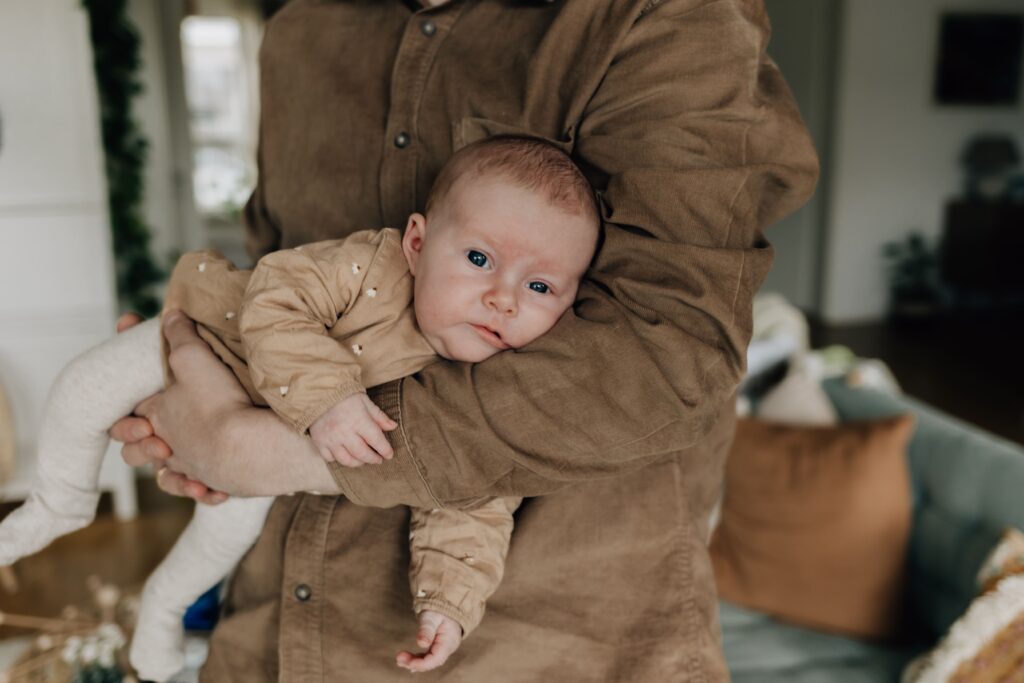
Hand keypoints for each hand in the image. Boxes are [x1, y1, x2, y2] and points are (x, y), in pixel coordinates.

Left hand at [108, 313, 226, 503]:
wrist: (251, 449)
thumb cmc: (219, 404)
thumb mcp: (194, 358)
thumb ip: (180, 336)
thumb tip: (171, 314)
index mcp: (155, 415)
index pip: (126, 405)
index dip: (127, 390)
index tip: (139, 386)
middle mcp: (167, 446)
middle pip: (136, 446)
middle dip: (141, 436)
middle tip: (155, 427)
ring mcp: (190, 468)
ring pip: (165, 472)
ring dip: (170, 466)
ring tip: (180, 454)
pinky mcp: (217, 484)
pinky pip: (198, 489)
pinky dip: (200, 486)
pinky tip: (207, 481)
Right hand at [308, 394, 396, 466]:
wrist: (319, 392)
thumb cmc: (345, 396)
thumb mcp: (365, 402)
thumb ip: (379, 416)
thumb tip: (393, 427)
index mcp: (359, 420)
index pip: (376, 440)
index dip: (385, 450)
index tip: (389, 454)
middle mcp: (344, 432)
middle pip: (362, 453)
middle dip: (373, 459)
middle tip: (379, 459)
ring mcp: (330, 438)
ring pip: (346, 460)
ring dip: (358, 463)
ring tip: (363, 460)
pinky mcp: (319, 442)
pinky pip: (330, 458)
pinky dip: (339, 460)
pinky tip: (345, 455)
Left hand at [395, 610, 462, 672]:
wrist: (446, 604)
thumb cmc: (438, 609)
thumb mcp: (432, 617)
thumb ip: (427, 629)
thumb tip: (422, 644)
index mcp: (449, 641)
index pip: (436, 658)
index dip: (422, 664)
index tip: (409, 664)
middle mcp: (448, 648)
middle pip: (432, 662)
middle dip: (415, 663)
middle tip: (399, 659)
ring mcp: (443, 649)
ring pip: (429, 661)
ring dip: (414, 662)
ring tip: (399, 660)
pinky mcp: (437, 648)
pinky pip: (428, 657)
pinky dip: (417, 660)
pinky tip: (407, 662)